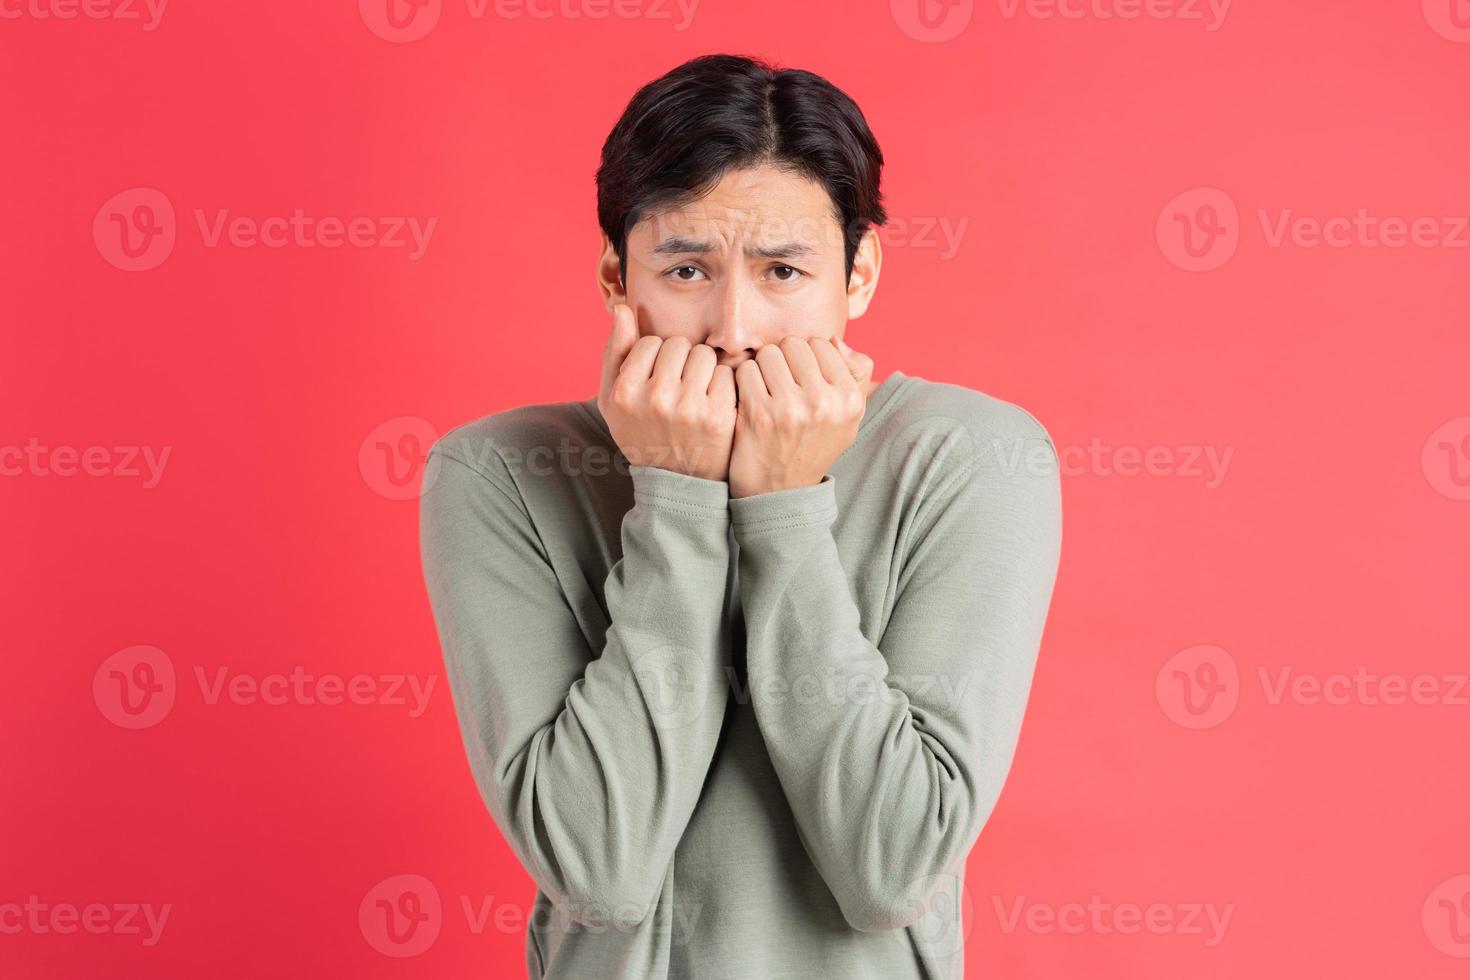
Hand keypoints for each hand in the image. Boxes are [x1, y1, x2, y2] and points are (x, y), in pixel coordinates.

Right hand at [596, 303, 736, 481]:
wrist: (676, 483)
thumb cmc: (642, 433)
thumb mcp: (613, 401)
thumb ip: (615, 353)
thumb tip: (623, 309)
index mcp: (625, 392)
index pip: (649, 342)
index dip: (656, 358)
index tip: (657, 380)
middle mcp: (655, 398)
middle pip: (678, 344)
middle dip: (681, 361)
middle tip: (679, 388)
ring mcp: (689, 408)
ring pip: (703, 354)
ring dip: (703, 368)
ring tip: (696, 393)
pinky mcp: (718, 415)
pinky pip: (725, 373)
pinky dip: (722, 384)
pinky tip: (713, 403)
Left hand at [728, 336, 874, 498]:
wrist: (780, 492)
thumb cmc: (814, 445)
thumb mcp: (849, 417)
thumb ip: (857, 374)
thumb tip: (839, 340)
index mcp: (850, 399)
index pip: (824, 343)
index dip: (808, 356)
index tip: (802, 376)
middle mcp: (824, 402)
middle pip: (794, 344)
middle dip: (784, 358)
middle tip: (780, 382)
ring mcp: (790, 408)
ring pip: (768, 353)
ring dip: (762, 367)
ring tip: (766, 389)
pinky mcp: (758, 414)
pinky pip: (746, 370)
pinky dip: (743, 381)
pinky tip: (750, 399)